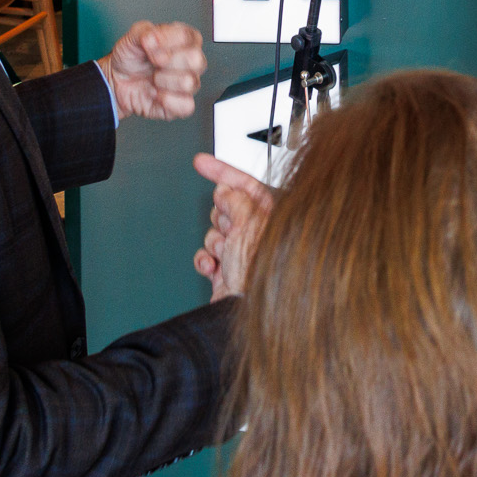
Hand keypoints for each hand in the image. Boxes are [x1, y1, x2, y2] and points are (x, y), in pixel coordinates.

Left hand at [99, 21, 204, 120]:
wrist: (117, 81)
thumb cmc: (130, 58)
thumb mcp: (132, 37)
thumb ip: (144, 30)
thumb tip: (154, 37)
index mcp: (183, 41)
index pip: (189, 36)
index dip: (167, 40)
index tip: (149, 43)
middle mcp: (189, 62)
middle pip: (196, 60)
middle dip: (169, 61)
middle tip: (153, 61)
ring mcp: (188, 83)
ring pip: (190, 83)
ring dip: (163, 80)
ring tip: (153, 78)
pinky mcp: (181, 104)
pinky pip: (186, 105)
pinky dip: (166, 100)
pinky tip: (155, 93)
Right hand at [192, 153, 275, 300]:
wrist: (247, 314)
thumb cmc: (262, 277)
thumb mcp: (248, 226)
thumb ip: (236, 201)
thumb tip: (226, 191)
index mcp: (274, 218)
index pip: (247, 185)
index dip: (224, 171)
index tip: (202, 162)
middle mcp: (260, 234)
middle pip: (227, 208)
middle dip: (220, 217)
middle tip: (229, 228)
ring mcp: (243, 254)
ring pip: (215, 232)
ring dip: (214, 242)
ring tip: (225, 255)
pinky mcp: (228, 271)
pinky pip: (207, 255)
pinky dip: (205, 260)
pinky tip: (213, 267)